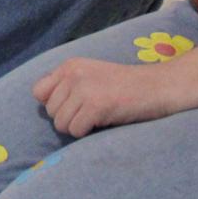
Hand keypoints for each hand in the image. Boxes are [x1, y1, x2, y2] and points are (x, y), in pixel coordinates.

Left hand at [32, 57, 183, 136]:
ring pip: (60, 124)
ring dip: (77, 128)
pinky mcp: (96, 105)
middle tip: (90, 114)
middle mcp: (72, 74)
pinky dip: (87, 133)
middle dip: (68, 118)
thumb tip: (44, 105)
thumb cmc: (126, 87)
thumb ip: (67, 85)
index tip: (73, 107)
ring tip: (97, 119)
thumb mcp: (91, 76)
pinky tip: (103, 123)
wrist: (159, 87)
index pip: (38, 92)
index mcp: (69, 65)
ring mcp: (84, 88)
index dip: (54, 105)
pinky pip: (75, 130)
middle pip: (50, 111)